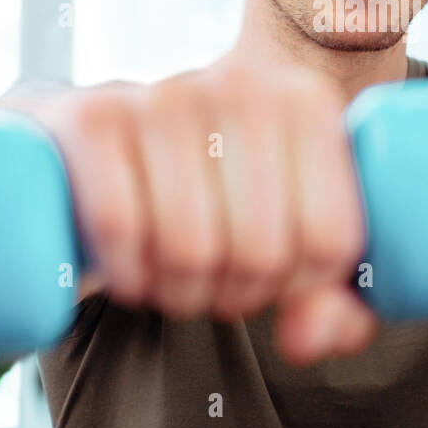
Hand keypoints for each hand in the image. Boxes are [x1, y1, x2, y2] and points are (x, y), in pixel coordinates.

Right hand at [0, 60, 376, 365]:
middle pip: (261, 251)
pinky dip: (127, 273)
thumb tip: (303, 339)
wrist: (107, 133)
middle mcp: (243, 88)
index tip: (274, 278)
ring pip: (191, 247)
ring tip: (175, 279)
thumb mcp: (288, 233)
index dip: (299, 288)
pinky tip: (131, 271)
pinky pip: (121, 226)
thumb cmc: (212, 189)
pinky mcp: (96, 116)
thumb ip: (331, 300)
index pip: (329, 241)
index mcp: (308, 105)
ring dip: (179, 293)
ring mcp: (166, 95)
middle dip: (235, 296)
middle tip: (216, 285)